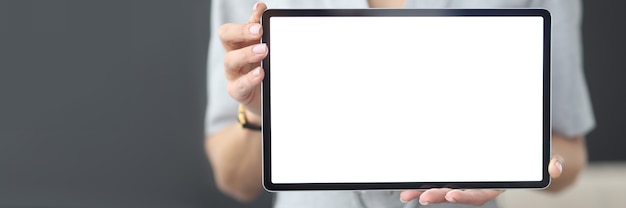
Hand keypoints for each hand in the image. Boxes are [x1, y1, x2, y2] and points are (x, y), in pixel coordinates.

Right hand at [219, 2, 267, 115]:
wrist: (266, 100)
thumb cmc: (265, 71)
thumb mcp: (267, 52)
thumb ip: (265, 33)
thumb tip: (263, 9)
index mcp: (241, 42)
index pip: (238, 24)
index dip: (247, 18)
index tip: (261, 10)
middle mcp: (234, 55)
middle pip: (226, 36)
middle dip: (241, 31)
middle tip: (259, 30)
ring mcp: (233, 74)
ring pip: (230, 60)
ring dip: (246, 53)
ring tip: (263, 50)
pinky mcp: (238, 92)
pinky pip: (239, 86)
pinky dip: (249, 79)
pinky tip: (260, 73)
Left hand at [399, 155, 564, 205]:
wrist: (527, 159)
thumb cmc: (532, 158)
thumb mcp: (543, 159)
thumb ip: (551, 163)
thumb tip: (556, 167)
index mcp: (498, 184)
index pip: (480, 193)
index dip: (466, 195)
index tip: (450, 195)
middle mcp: (481, 185)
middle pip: (457, 193)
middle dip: (438, 195)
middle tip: (420, 197)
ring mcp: (468, 180)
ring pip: (444, 188)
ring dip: (425, 192)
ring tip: (406, 195)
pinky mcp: (459, 174)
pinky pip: (441, 179)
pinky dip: (425, 183)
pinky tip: (409, 186)